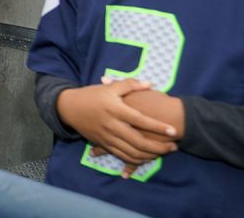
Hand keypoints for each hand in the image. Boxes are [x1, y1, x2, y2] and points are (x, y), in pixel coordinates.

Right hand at [56, 78, 178, 167]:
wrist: (69, 108)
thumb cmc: (92, 95)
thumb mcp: (109, 87)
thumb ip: (130, 85)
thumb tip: (150, 84)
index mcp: (115, 109)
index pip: (140, 120)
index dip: (158, 127)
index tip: (173, 130)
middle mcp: (112, 125)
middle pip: (139, 141)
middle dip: (159, 146)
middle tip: (174, 146)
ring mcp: (107, 137)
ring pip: (132, 152)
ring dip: (150, 155)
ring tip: (164, 152)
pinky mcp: (103, 144)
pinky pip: (122, 156)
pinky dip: (136, 159)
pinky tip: (148, 157)